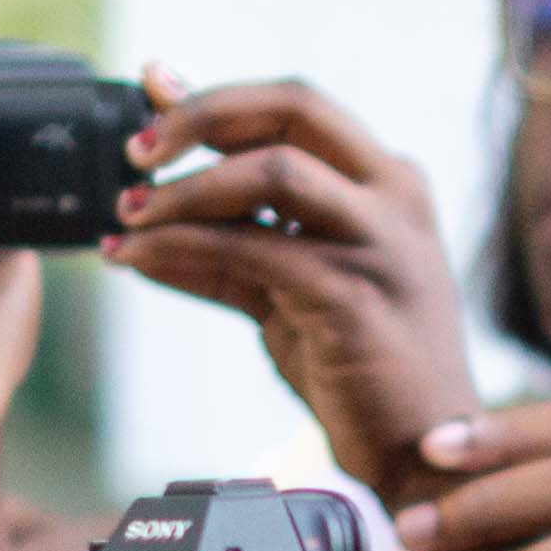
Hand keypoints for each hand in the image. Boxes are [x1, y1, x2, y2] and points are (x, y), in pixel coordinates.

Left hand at [108, 79, 484, 489]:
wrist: (423, 453)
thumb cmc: (363, 368)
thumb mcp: (292, 286)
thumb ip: (234, 231)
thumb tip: (143, 197)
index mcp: (389, 184)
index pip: (298, 105)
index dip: (217, 96)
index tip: (149, 97)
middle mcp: (395, 199)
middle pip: (294, 107)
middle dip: (202, 116)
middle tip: (135, 151)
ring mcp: (380, 245)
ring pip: (271, 171)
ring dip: (185, 187)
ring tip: (128, 214)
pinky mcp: (353, 297)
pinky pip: (250, 248)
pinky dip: (178, 247)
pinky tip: (134, 258)